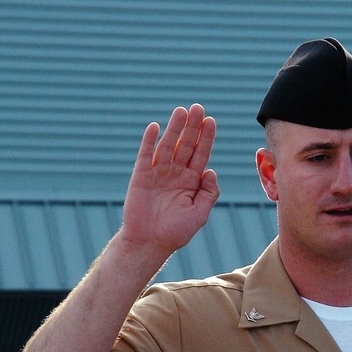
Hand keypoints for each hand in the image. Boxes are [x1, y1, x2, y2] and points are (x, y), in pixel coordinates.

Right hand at [120, 104, 219, 259]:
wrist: (149, 243)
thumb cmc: (176, 233)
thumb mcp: (199, 214)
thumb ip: (208, 193)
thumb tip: (211, 171)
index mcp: (191, 182)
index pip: (200, 154)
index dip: (206, 138)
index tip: (211, 121)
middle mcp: (175, 174)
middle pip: (186, 145)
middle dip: (192, 127)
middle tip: (198, 108)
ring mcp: (158, 173)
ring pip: (167, 146)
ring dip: (174, 128)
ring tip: (181, 111)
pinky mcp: (141, 176)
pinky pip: (146, 155)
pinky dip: (149, 141)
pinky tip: (155, 127)